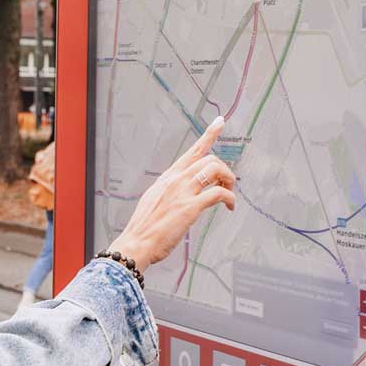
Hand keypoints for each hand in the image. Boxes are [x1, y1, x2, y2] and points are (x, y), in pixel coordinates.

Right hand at [108, 116, 235, 272]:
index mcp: (169, 177)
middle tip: (228, 185)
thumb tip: (183, 190)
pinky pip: (218, 193)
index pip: (192, 150)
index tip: (220, 122)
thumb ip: (170, 190)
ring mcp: (183, 191)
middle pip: (209, 159)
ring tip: (229, 194)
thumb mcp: (154, 199)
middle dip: (224, 170)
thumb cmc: (145, 227)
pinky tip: (230, 206)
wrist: (136, 243)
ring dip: (229, 180)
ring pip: (215, 170)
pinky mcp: (190, 207)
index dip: (209, 134)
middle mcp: (176, 179)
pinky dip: (230, 198)